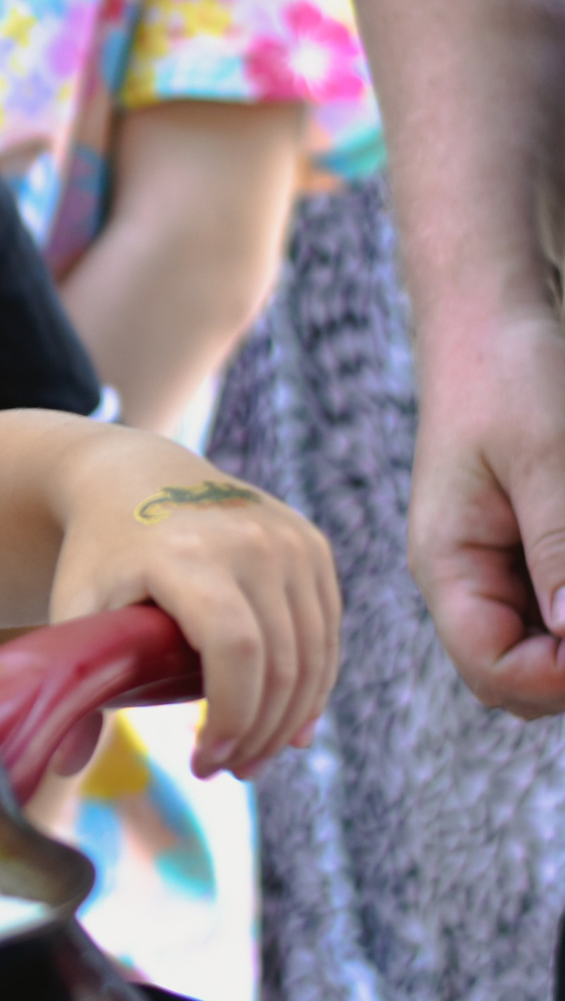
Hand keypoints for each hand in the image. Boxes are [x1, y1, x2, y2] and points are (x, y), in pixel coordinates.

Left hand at [50, 438, 340, 778]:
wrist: (130, 474)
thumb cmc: (98, 553)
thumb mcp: (75, 607)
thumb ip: (73, 681)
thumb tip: (64, 766)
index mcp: (186, 554)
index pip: (235, 650)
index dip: (232, 718)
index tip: (205, 763)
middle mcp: (249, 540)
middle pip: (281, 661)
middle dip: (261, 732)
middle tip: (232, 771)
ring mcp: (288, 538)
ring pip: (313, 653)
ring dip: (291, 718)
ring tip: (253, 757)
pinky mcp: (311, 544)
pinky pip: (326, 630)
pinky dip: (314, 684)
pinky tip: (291, 725)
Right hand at [409, 305, 564, 716]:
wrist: (493, 320)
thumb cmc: (511, 374)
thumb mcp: (547, 457)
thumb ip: (560, 548)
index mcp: (448, 566)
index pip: (495, 672)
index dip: (562, 678)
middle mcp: (469, 581)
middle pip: (524, 680)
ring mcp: (501, 570)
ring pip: (551, 651)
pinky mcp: (532, 553)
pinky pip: (560, 612)